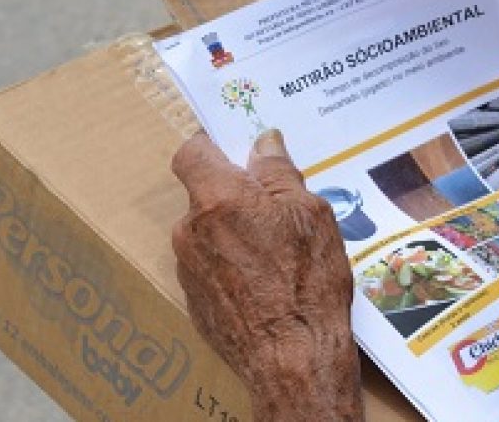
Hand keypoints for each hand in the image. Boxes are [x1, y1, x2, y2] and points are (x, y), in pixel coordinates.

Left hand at [171, 130, 361, 421]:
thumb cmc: (307, 280)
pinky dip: (234, 264)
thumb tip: (264, 143)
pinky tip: (268, 280)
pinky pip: (211, 266)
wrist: (293, 355)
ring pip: (209, 231)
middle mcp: (191, 230)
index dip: (212, 145)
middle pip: (205, 194)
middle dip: (237, 193)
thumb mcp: (309, 213)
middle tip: (278, 205)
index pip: (192, 152)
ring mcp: (188, 268)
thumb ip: (280, 173)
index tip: (236, 147)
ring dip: (236, 231)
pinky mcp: (195, 301)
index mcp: (218, 199)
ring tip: (280, 250)